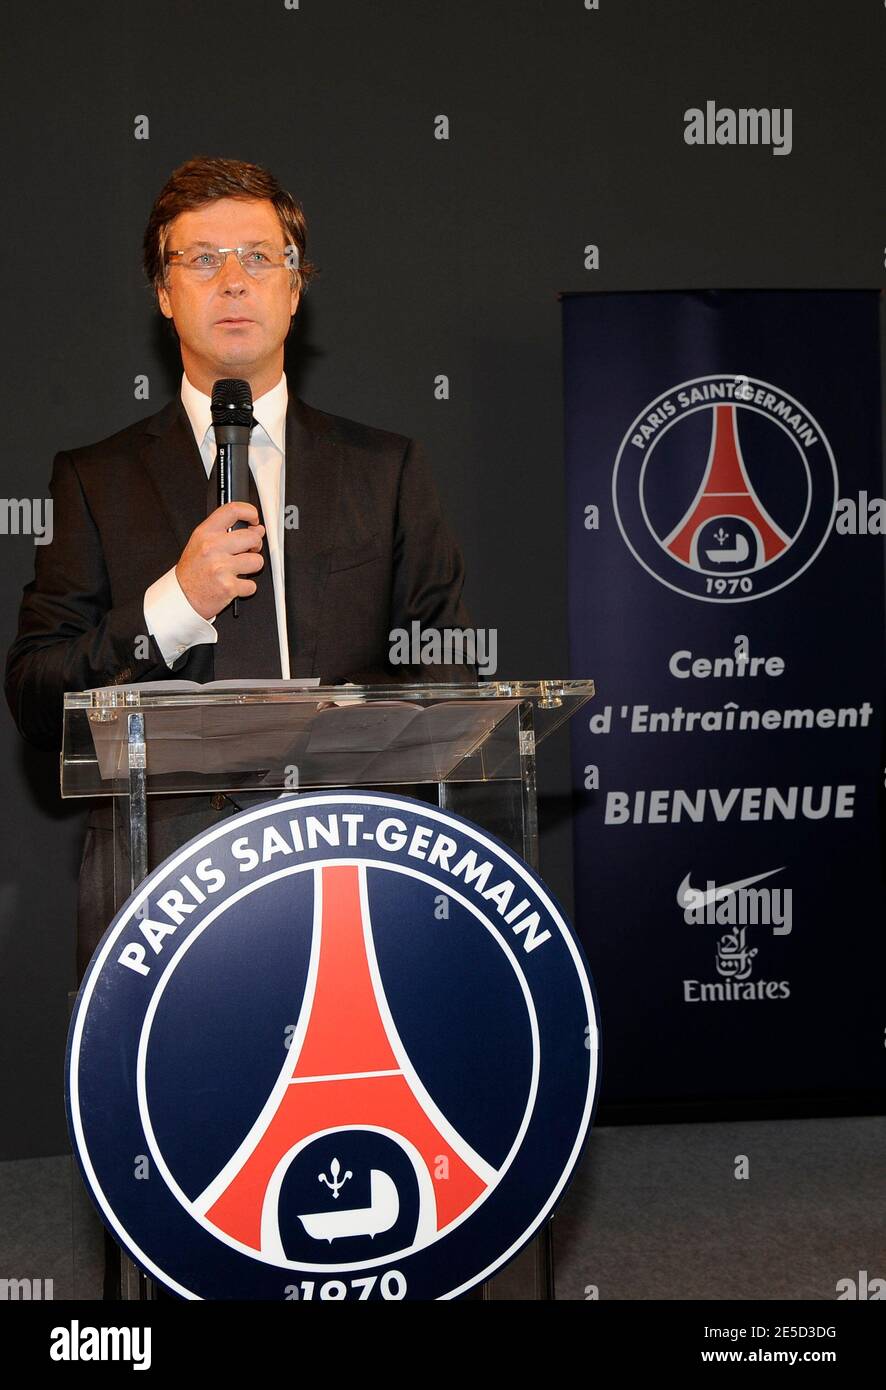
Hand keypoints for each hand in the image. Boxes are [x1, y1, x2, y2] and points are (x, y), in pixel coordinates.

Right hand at [175, 503, 264, 619]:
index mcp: (206, 533)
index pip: (232, 511)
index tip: (254, 519)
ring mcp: (221, 567)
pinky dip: (246, 587)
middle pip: (252, 537)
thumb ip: (225, 532)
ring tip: (239, 569)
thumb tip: (257, 529)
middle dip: (255, 545)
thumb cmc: (192, 570)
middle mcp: (212, 548)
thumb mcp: (200, 542)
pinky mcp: (228, 587)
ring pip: (257, 561)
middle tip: (248, 550)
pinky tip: (234, 584)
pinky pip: (252, 585)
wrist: (181, 596)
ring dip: (252, 567)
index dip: (249, 511)